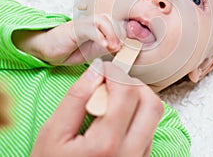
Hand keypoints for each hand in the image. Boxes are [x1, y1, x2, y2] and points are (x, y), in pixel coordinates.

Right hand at [13, 15, 123, 64]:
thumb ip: (107, 48)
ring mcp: (83, 23)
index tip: (136, 43)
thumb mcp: (93, 51)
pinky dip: (98, 35)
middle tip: (122, 48)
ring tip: (114, 47)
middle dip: (121, 33)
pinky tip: (104, 45)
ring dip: (111, 33)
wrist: (46, 48)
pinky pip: (89, 29)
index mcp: (100, 27)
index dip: (128, 32)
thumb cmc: (71, 50)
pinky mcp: (74, 28)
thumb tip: (123, 48)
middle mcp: (93, 22)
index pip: (118, 25)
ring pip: (102, 20)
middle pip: (113, 20)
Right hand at [31, 60, 163, 156]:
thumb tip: (96, 70)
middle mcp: (130, 154)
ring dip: (138, 97)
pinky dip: (138, 113)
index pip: (127, 92)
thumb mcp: (53, 134)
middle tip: (112, 82)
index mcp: (106, 145)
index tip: (103, 69)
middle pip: (150, 102)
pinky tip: (119, 116)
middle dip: (132, 83)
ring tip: (115, 98)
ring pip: (154, 115)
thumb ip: (76, 98)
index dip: (115, 72)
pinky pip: (150, 129)